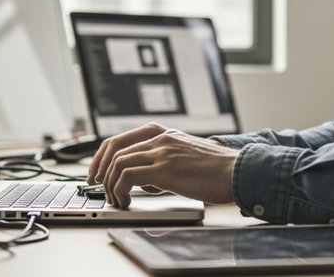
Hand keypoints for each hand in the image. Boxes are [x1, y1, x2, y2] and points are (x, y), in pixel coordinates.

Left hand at [87, 123, 236, 208]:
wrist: (237, 171)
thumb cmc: (216, 170)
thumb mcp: (184, 159)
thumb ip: (162, 164)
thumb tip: (143, 182)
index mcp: (164, 133)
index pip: (121, 139)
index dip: (102, 156)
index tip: (96, 171)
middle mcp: (160, 138)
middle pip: (114, 149)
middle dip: (99, 170)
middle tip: (96, 186)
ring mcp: (162, 152)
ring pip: (118, 163)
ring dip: (109, 184)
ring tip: (115, 199)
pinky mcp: (164, 169)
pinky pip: (127, 177)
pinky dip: (119, 190)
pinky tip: (125, 201)